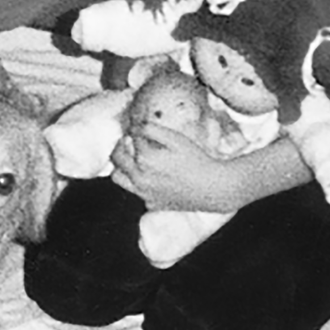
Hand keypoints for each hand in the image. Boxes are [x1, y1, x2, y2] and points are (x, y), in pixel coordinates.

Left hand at [110, 120, 241, 212]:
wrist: (212, 188)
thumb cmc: (196, 160)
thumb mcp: (175, 139)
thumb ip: (151, 129)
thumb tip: (135, 125)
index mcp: (144, 159)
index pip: (128, 139)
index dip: (133, 130)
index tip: (138, 127)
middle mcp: (139, 178)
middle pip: (116, 158)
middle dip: (121, 145)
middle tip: (129, 140)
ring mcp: (144, 193)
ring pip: (119, 178)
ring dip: (122, 166)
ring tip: (133, 159)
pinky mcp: (152, 204)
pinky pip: (136, 192)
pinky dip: (138, 183)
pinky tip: (153, 177)